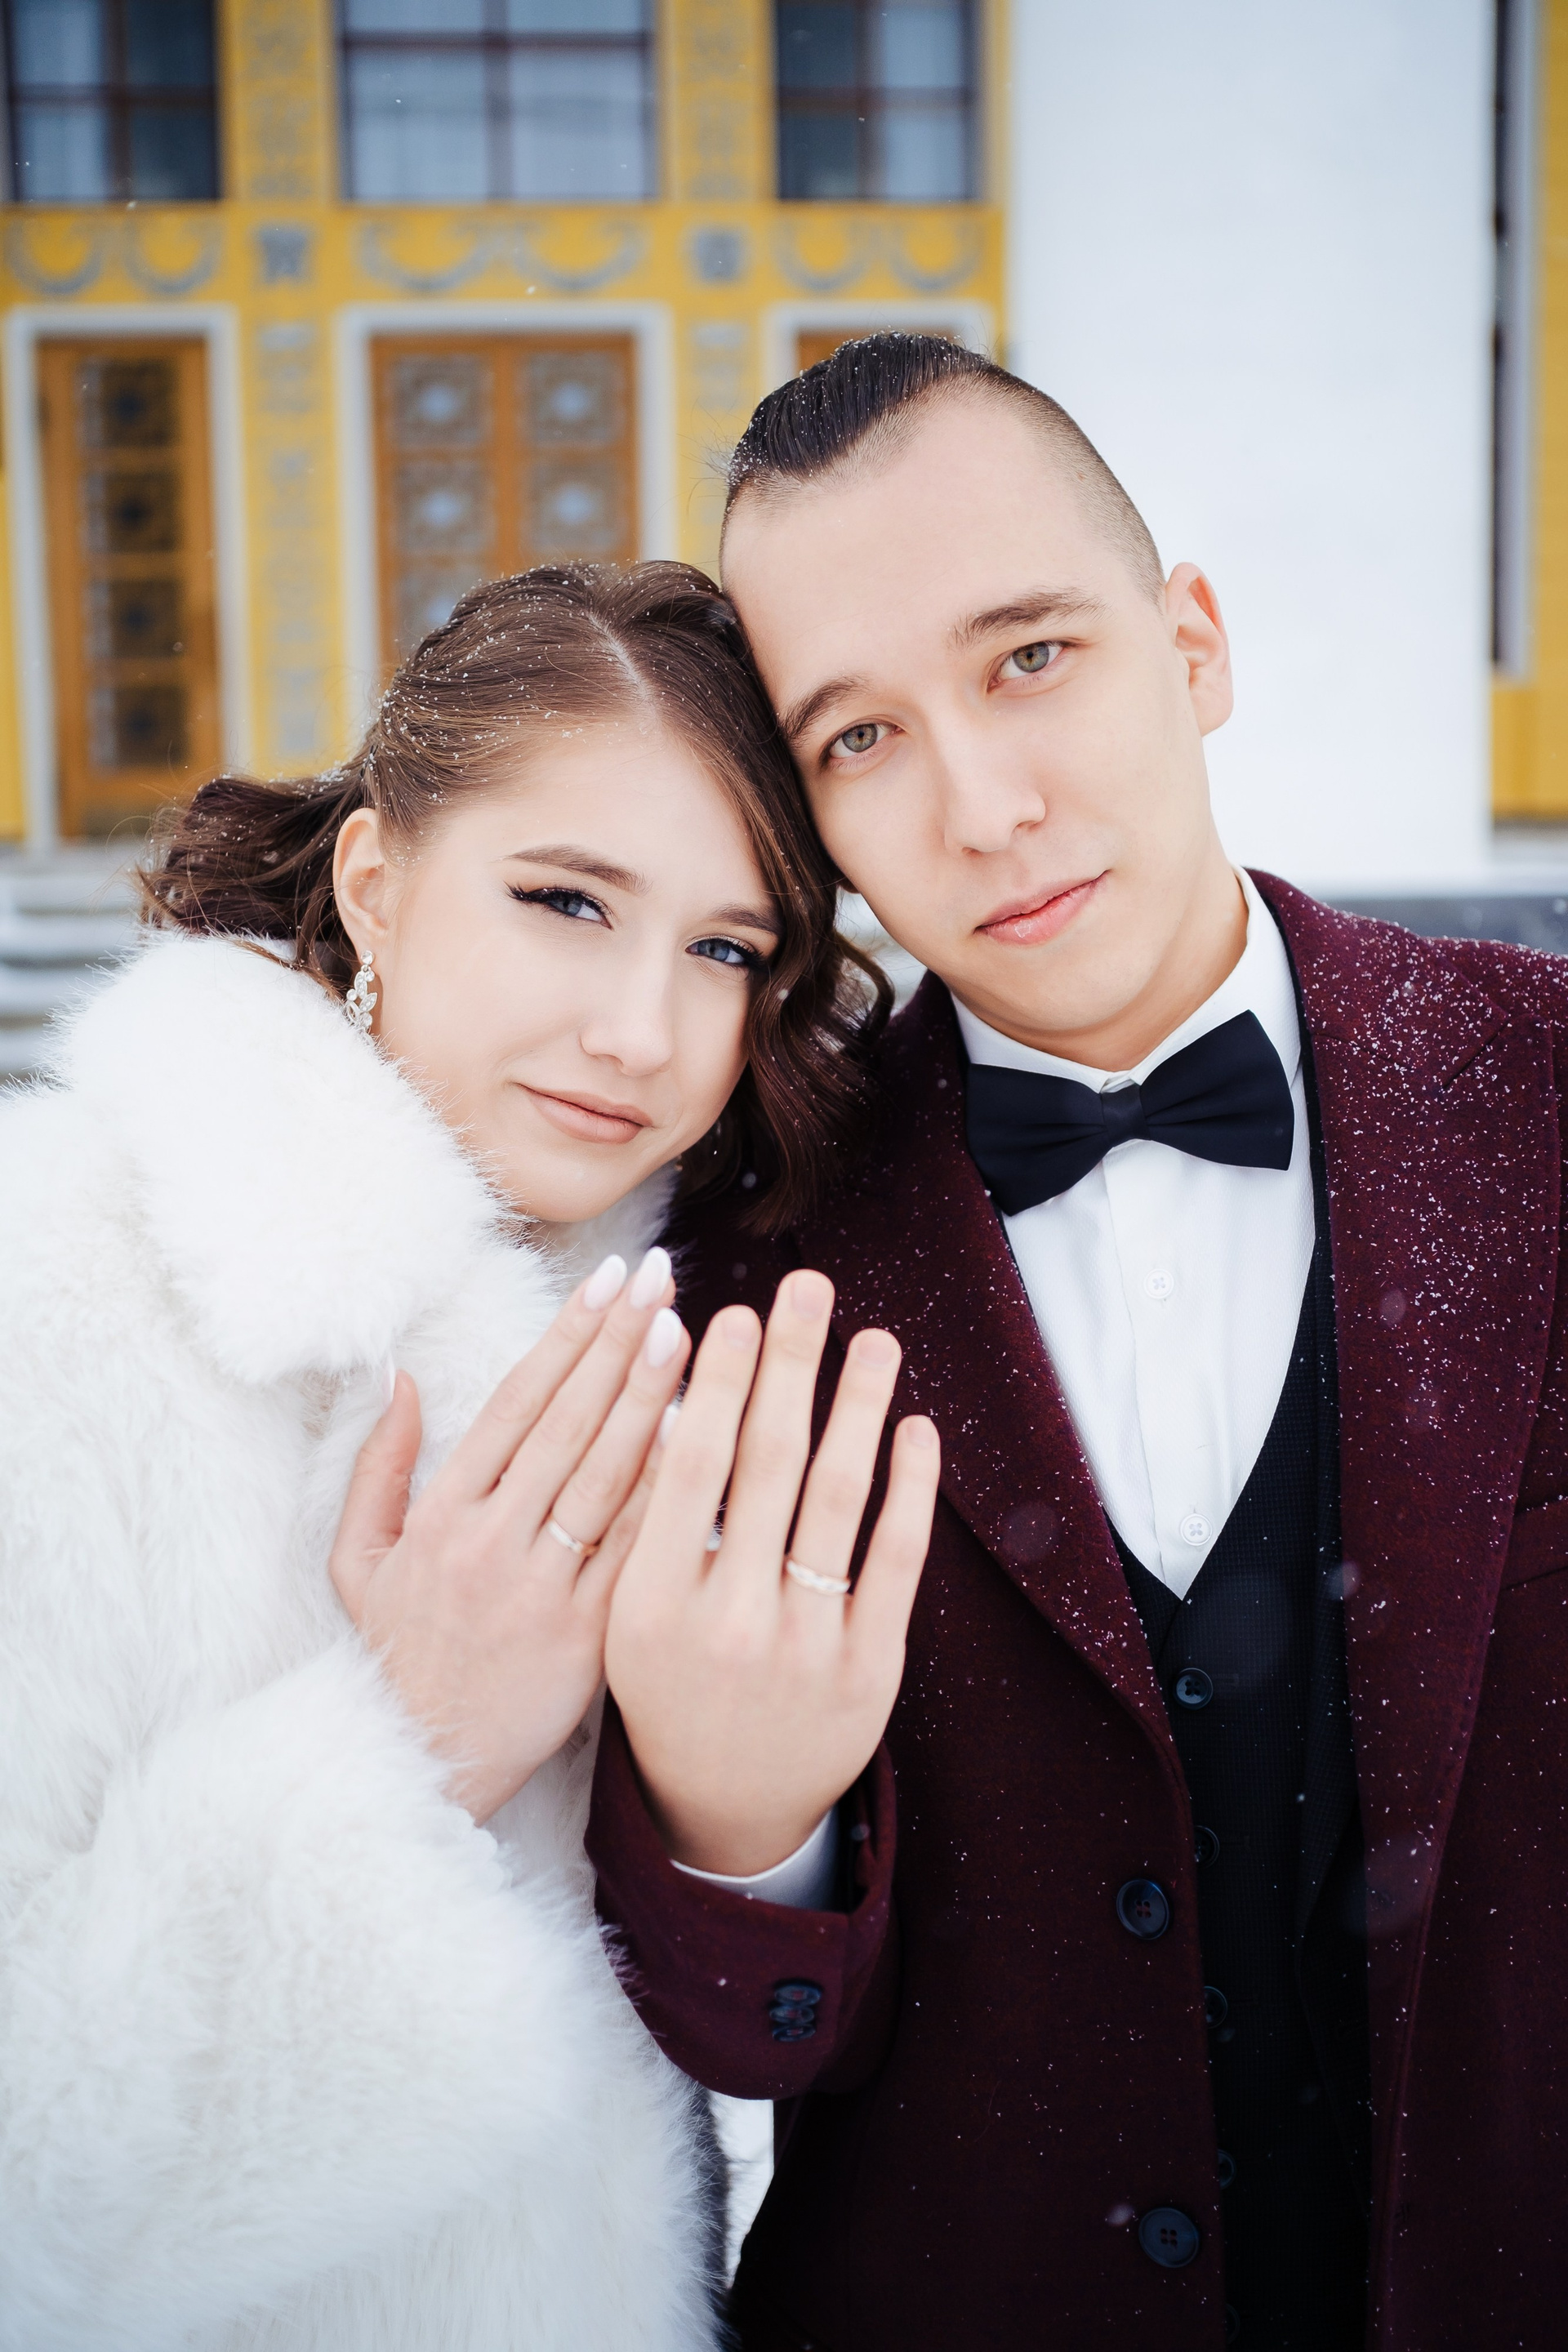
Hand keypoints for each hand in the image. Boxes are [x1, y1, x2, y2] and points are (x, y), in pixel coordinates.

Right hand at [330, 1249, 689, 1823]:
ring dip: (651, 1399)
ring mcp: (540, 1588)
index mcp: (441, 1514)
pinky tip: (705, 1438)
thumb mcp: (358, 1561)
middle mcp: (490, 1541)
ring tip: (693, 1332)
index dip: (567, 1335)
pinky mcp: (586, 1636)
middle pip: (570, 1424)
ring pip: (607, 1477)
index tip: (608, 1278)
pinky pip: (635, 1551)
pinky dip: (668, 1492)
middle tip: (665, 1279)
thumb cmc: (395, 1652)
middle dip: (620, 1343)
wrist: (418, 1766)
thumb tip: (400, 1376)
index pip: (516, 1402)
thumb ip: (378, 1465)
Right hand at [604, 1269, 940, 1876]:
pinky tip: (914, 1427)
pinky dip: (910, 1488)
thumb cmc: (665, 1689)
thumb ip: (642, 1521)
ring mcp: (805, 1649)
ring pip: (838, 1499)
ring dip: (858, 1405)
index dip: (712, 1381)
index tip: (733, 1311)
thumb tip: (673, 1395)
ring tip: (872, 1337)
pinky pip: (896, 1560)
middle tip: (806, 1285)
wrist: (721, 1813)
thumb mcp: (624, 1615)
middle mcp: (728, 1624)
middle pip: (766, 1463)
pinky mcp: (871, 1671)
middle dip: (788, 1363)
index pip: (687, 1465)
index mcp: (650, 1605)